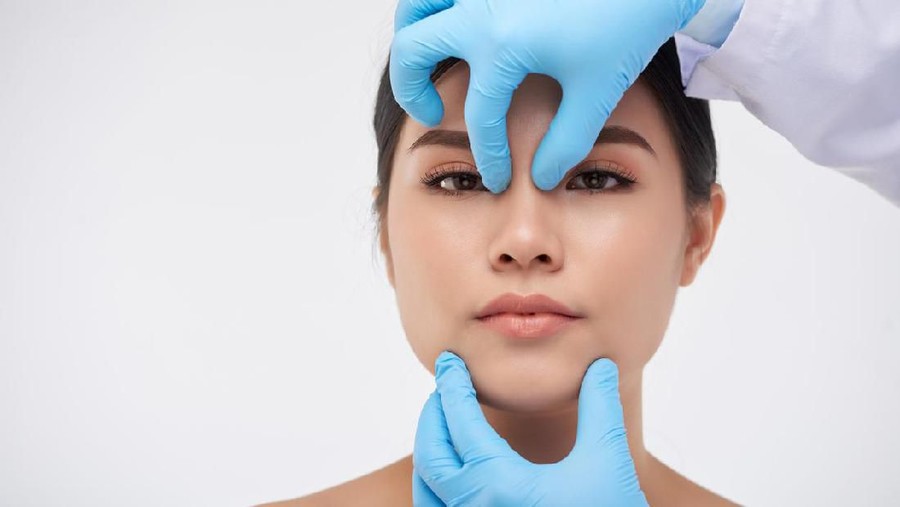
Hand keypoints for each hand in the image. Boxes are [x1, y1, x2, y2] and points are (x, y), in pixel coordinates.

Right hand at [390, 0, 705, 192]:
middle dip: (413, 93)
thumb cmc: (627, 22)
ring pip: (416, 8)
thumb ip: (565, 141)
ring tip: (430, 64)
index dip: (487, 155)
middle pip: (411, 54)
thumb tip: (539, 178)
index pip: (478, 116)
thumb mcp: (596, 90)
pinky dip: (438, 11)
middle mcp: (478, 8)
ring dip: (414, 40)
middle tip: (433, 114)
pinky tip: (460, 30)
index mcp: (500, 45)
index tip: (498, 178)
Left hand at [411, 351, 647, 505]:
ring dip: (429, 451)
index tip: (449, 362)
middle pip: (429, 454)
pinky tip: (456, 472)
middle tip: (445, 389)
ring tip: (444, 426)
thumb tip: (601, 365)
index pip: (460, 421)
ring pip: (425, 489)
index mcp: (500, 483)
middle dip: (433, 414)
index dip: (452, 385)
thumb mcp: (607, 463)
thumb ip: (600, 408)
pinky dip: (436, 485)